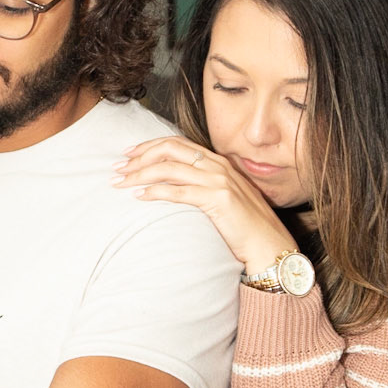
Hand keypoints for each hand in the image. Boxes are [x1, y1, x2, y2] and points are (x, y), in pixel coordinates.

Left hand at [113, 136, 293, 277]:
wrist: (270, 245)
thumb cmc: (245, 226)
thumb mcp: (223, 197)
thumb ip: (203, 185)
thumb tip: (173, 185)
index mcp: (218, 162)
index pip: (177, 143)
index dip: (149, 146)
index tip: (129, 154)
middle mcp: (218, 166)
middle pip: (169, 149)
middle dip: (139, 157)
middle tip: (118, 168)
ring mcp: (219, 181)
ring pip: (169, 168)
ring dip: (140, 174)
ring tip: (121, 183)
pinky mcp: (218, 199)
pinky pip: (179, 191)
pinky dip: (155, 192)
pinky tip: (140, 197)